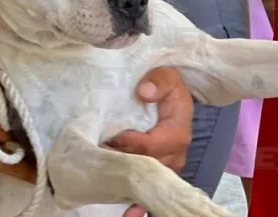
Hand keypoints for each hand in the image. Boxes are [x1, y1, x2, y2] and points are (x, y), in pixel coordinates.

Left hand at [106, 66, 194, 216]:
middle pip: (146, 166)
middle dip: (121, 160)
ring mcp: (168, 167)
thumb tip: (143, 92)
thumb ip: (157, 81)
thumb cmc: (167, 87)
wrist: (173, 98)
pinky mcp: (159, 172)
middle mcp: (176, 155)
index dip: (129, 143)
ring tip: (103, 171)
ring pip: (145, 179)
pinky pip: (148, 191)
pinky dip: (136, 201)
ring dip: (124, 176)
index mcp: (178, 133)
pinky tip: (127, 213)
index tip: (110, 136)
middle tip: (98, 153)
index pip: (150, 146)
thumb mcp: (166, 75)